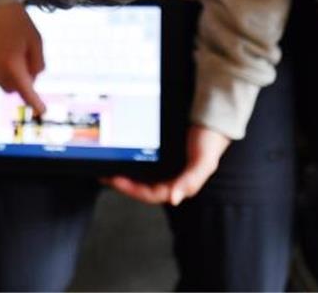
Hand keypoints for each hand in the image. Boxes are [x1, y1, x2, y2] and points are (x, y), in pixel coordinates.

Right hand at [0, 3, 46, 115]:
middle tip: (13, 55)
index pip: (25, 91)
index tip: (42, 110)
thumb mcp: (34, 38)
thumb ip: (37, 63)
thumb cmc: (12, 19)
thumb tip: (32, 80)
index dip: (35, 102)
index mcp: (11, 63)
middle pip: (7, 88)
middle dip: (13, 77)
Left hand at [107, 126, 229, 205]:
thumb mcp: (204, 161)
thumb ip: (191, 180)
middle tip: (104, 173)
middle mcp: (169, 178)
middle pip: (140, 186)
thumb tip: (175, 198)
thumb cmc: (210, 143)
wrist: (214, 118)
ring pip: (140, 174)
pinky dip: (131, 157)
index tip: (115, 180)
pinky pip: (143, 158)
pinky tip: (121, 152)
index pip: (149, 194)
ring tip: (107, 164)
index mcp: (178, 185)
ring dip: (124, 170)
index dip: (131, 190)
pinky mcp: (160, 153)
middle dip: (121, 182)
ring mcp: (164, 166)